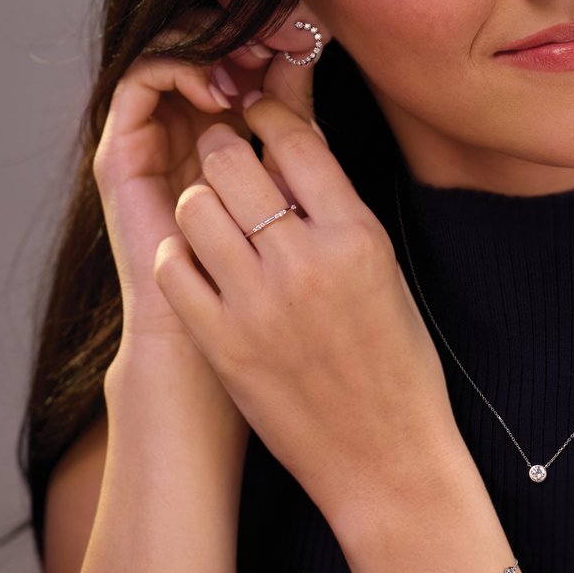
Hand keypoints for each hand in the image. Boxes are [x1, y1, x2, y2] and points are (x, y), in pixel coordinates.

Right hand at [94, 23, 312, 340]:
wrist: (234, 337)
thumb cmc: (279, 272)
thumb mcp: (294, 183)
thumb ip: (296, 124)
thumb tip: (306, 52)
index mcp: (232, 135)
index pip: (241, 55)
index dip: (269, 34)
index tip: (305, 32)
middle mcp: (190, 131)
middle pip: (206, 47)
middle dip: (244, 32)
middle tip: (281, 34)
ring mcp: (157, 139)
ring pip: (174, 52)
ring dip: (212, 44)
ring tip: (251, 58)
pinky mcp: (125, 153)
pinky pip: (140, 82)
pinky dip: (178, 67)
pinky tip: (220, 89)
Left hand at [153, 93, 464, 519]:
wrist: (388, 456)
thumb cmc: (398, 365)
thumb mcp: (386, 274)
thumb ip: (339, 213)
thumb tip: (292, 155)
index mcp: (358, 237)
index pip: (295, 140)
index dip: (268, 116)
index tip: (258, 117)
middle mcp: (306, 262)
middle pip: (230, 162)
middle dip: (223, 149)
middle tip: (226, 158)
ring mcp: (258, 305)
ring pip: (194, 208)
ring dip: (200, 201)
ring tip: (215, 216)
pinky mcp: (223, 344)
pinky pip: (174, 269)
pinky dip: (181, 254)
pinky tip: (202, 263)